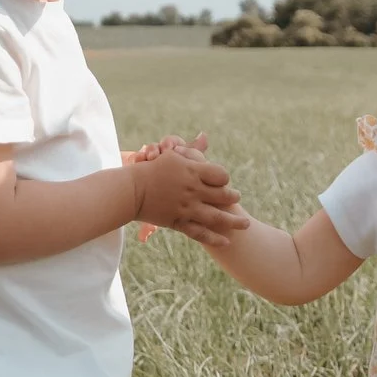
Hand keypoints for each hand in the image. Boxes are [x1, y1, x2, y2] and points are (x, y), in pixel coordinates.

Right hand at [130, 148, 246, 247]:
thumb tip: (206, 134)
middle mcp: (193, 191)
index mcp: (193, 172)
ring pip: (216, 217)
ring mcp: (187, 208)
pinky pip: (200, 233)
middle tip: (237, 198)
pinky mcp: (179, 222)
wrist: (131, 191)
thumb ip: (191, 150)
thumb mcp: (173, 156)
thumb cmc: (152, 170)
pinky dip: (214, 238)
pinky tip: (226, 241)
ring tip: (245, 224)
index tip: (223, 181)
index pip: (221, 175)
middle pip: (223, 195)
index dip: (224, 178)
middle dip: (233, 197)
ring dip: (233, 222)